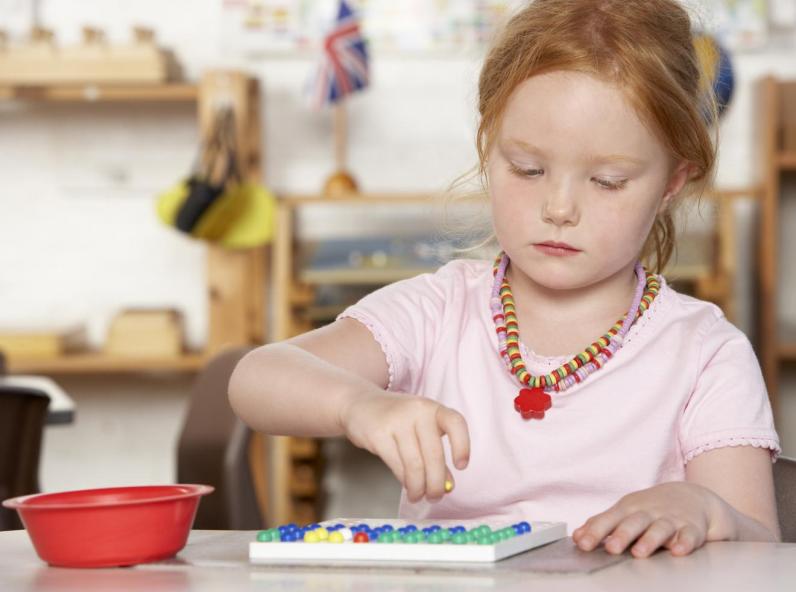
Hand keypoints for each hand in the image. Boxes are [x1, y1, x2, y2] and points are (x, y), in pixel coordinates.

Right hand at [340, 390, 469, 502]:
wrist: (360, 404)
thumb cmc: (396, 419)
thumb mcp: (420, 428)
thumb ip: (435, 453)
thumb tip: (448, 484)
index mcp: (433, 408)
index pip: (456, 423)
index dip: (462, 446)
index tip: (461, 467)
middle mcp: (417, 411)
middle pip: (434, 454)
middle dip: (437, 483)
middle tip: (436, 497)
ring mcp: (397, 421)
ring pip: (415, 464)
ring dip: (419, 487)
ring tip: (419, 496)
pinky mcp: (378, 434)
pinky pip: (397, 465)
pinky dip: (405, 482)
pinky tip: (407, 487)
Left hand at [572, 482, 735, 557]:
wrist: (692, 496)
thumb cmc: (651, 507)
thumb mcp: (625, 511)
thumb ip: (602, 524)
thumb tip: (577, 537)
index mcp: (629, 509)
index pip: (609, 519)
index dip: (595, 531)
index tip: (583, 543)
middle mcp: (648, 512)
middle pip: (634, 522)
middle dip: (622, 534)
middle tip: (611, 548)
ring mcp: (671, 519)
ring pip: (660, 529)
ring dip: (650, 540)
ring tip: (639, 553)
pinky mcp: (692, 528)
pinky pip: (689, 535)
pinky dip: (685, 543)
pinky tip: (679, 551)